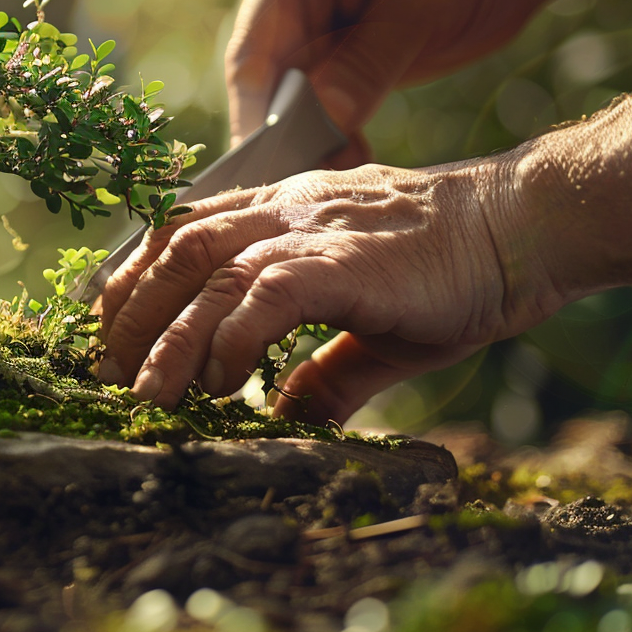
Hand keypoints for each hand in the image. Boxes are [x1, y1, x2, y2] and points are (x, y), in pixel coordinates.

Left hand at [97, 163, 558, 423]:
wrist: (523, 229)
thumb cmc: (450, 273)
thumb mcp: (369, 328)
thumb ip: (319, 371)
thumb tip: (287, 420)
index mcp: (284, 213)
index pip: (184, 231)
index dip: (137, 276)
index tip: (109, 328)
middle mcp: (285, 211)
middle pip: (178, 250)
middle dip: (132, 311)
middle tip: (109, 372)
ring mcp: (313, 231)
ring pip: (209, 272)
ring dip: (167, 336)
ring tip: (146, 394)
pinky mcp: (345, 260)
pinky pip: (266, 293)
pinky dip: (232, 337)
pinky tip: (224, 383)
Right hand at [226, 0, 544, 167]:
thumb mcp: (428, 3)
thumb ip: (369, 61)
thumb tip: (322, 120)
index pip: (254, 50)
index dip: (259, 114)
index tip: (274, 168)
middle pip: (264, 80)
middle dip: (284, 135)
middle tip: (305, 190)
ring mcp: (313, 21)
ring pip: (288, 99)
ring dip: (310, 142)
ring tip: (337, 180)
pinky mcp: (338, 52)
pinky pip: (319, 104)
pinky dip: (334, 136)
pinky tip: (357, 163)